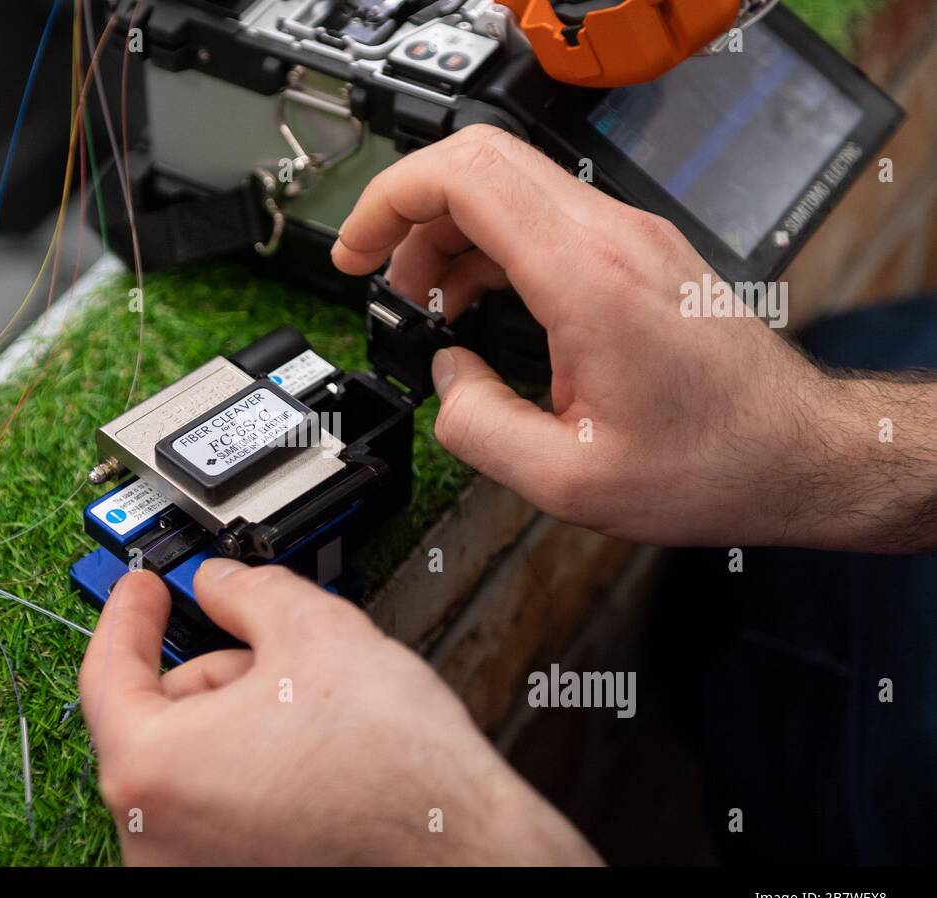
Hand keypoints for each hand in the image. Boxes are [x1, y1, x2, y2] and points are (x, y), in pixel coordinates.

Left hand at [79, 561, 600, 865]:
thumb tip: (219, 583)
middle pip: (158, 721)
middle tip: (267, 649)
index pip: (107, 672)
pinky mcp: (229, 887)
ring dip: (235, 722)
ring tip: (309, 712)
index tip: (144, 588)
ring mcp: (189, 874)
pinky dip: (248, 772)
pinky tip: (308, 756)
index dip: (128, 615)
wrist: (465, 852)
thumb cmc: (398, 773)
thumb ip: (247, 590)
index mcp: (153, 772)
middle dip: (212, 673)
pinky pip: (216, 810)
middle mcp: (155, 839)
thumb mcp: (317, 632)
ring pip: (192, 765)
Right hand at [332, 125, 935, 552]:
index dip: (389, 202)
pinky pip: (543, 217)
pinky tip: (476, 303)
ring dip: (448, 233)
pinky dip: (489, 246)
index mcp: (586, 279)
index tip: (356, 252)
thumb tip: (445, 382)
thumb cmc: (710, 463)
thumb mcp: (569, 480)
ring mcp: (630, 237)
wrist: (796, 452)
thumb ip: (478, 429)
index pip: (465, 178)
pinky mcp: (638, 253)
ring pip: (509, 185)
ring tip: (424, 301)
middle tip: (378, 272)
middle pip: (480, 162)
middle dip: (408, 210)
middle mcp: (611, 238)